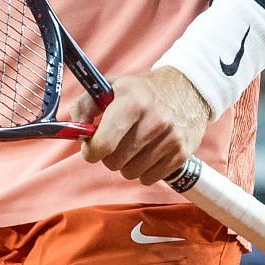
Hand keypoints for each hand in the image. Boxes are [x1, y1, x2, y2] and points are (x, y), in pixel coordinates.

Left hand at [70, 67, 211, 184]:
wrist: (189, 88)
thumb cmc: (143, 89)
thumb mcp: (113, 86)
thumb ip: (86, 105)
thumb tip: (75, 130)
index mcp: (132, 103)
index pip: (104, 144)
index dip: (91, 151)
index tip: (91, 148)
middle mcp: (154, 121)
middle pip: (115, 162)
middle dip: (108, 156)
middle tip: (114, 143)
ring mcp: (171, 139)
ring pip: (131, 173)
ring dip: (126, 164)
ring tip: (132, 146)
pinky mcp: (182, 153)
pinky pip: (149, 178)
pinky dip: (143, 171)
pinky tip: (147, 153)